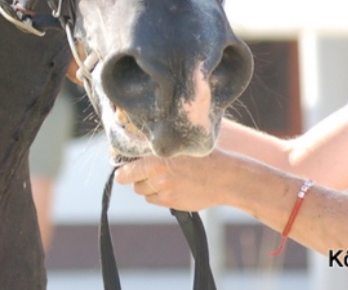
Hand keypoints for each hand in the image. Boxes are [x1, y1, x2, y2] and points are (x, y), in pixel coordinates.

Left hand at [114, 150, 242, 211]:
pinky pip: (153, 200)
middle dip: (136, 176)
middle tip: (147, 170)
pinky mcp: (171, 202)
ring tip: (162, 177)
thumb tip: (135, 147)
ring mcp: (164, 190)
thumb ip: (156, 148)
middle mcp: (157, 175)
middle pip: (131, 181)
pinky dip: (157, 195)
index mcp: (155, 157)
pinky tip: (170, 186)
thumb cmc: (203, 157)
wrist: (225, 178)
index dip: (122, 168)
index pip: (124, 169)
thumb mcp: (178, 145)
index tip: (122, 168)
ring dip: (146, 186)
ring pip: (142, 191)